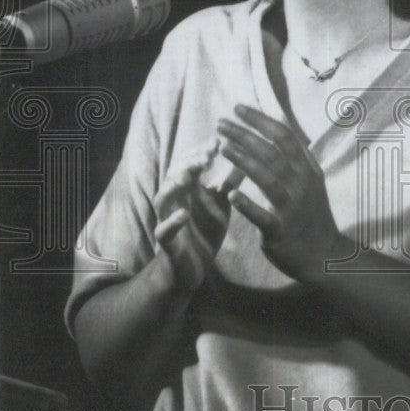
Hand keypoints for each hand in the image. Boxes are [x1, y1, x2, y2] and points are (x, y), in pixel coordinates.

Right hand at [153, 139, 241, 292]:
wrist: (191, 269)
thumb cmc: (204, 230)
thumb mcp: (220, 204)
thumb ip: (228, 182)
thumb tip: (246, 156)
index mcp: (187, 189)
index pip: (190, 162)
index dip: (202, 151)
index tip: (219, 141)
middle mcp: (174, 199)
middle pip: (174, 173)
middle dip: (190, 162)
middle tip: (208, 155)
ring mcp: (167, 219)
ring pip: (163, 197)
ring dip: (175, 185)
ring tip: (190, 176)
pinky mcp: (167, 242)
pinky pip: (163, 230)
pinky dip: (171, 221)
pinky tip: (183, 214)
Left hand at [217, 105, 341, 280]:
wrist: (325, 255)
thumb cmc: (312, 215)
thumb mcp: (312, 181)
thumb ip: (298, 158)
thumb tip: (281, 128)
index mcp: (306, 170)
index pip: (284, 136)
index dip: (260, 120)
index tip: (238, 108)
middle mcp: (301, 185)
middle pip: (272, 152)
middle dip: (245, 135)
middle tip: (220, 123)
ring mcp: (292, 208)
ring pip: (268, 179)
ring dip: (244, 162)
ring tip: (222, 147)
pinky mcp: (281, 231)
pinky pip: (263, 217)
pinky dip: (248, 206)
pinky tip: (231, 194)